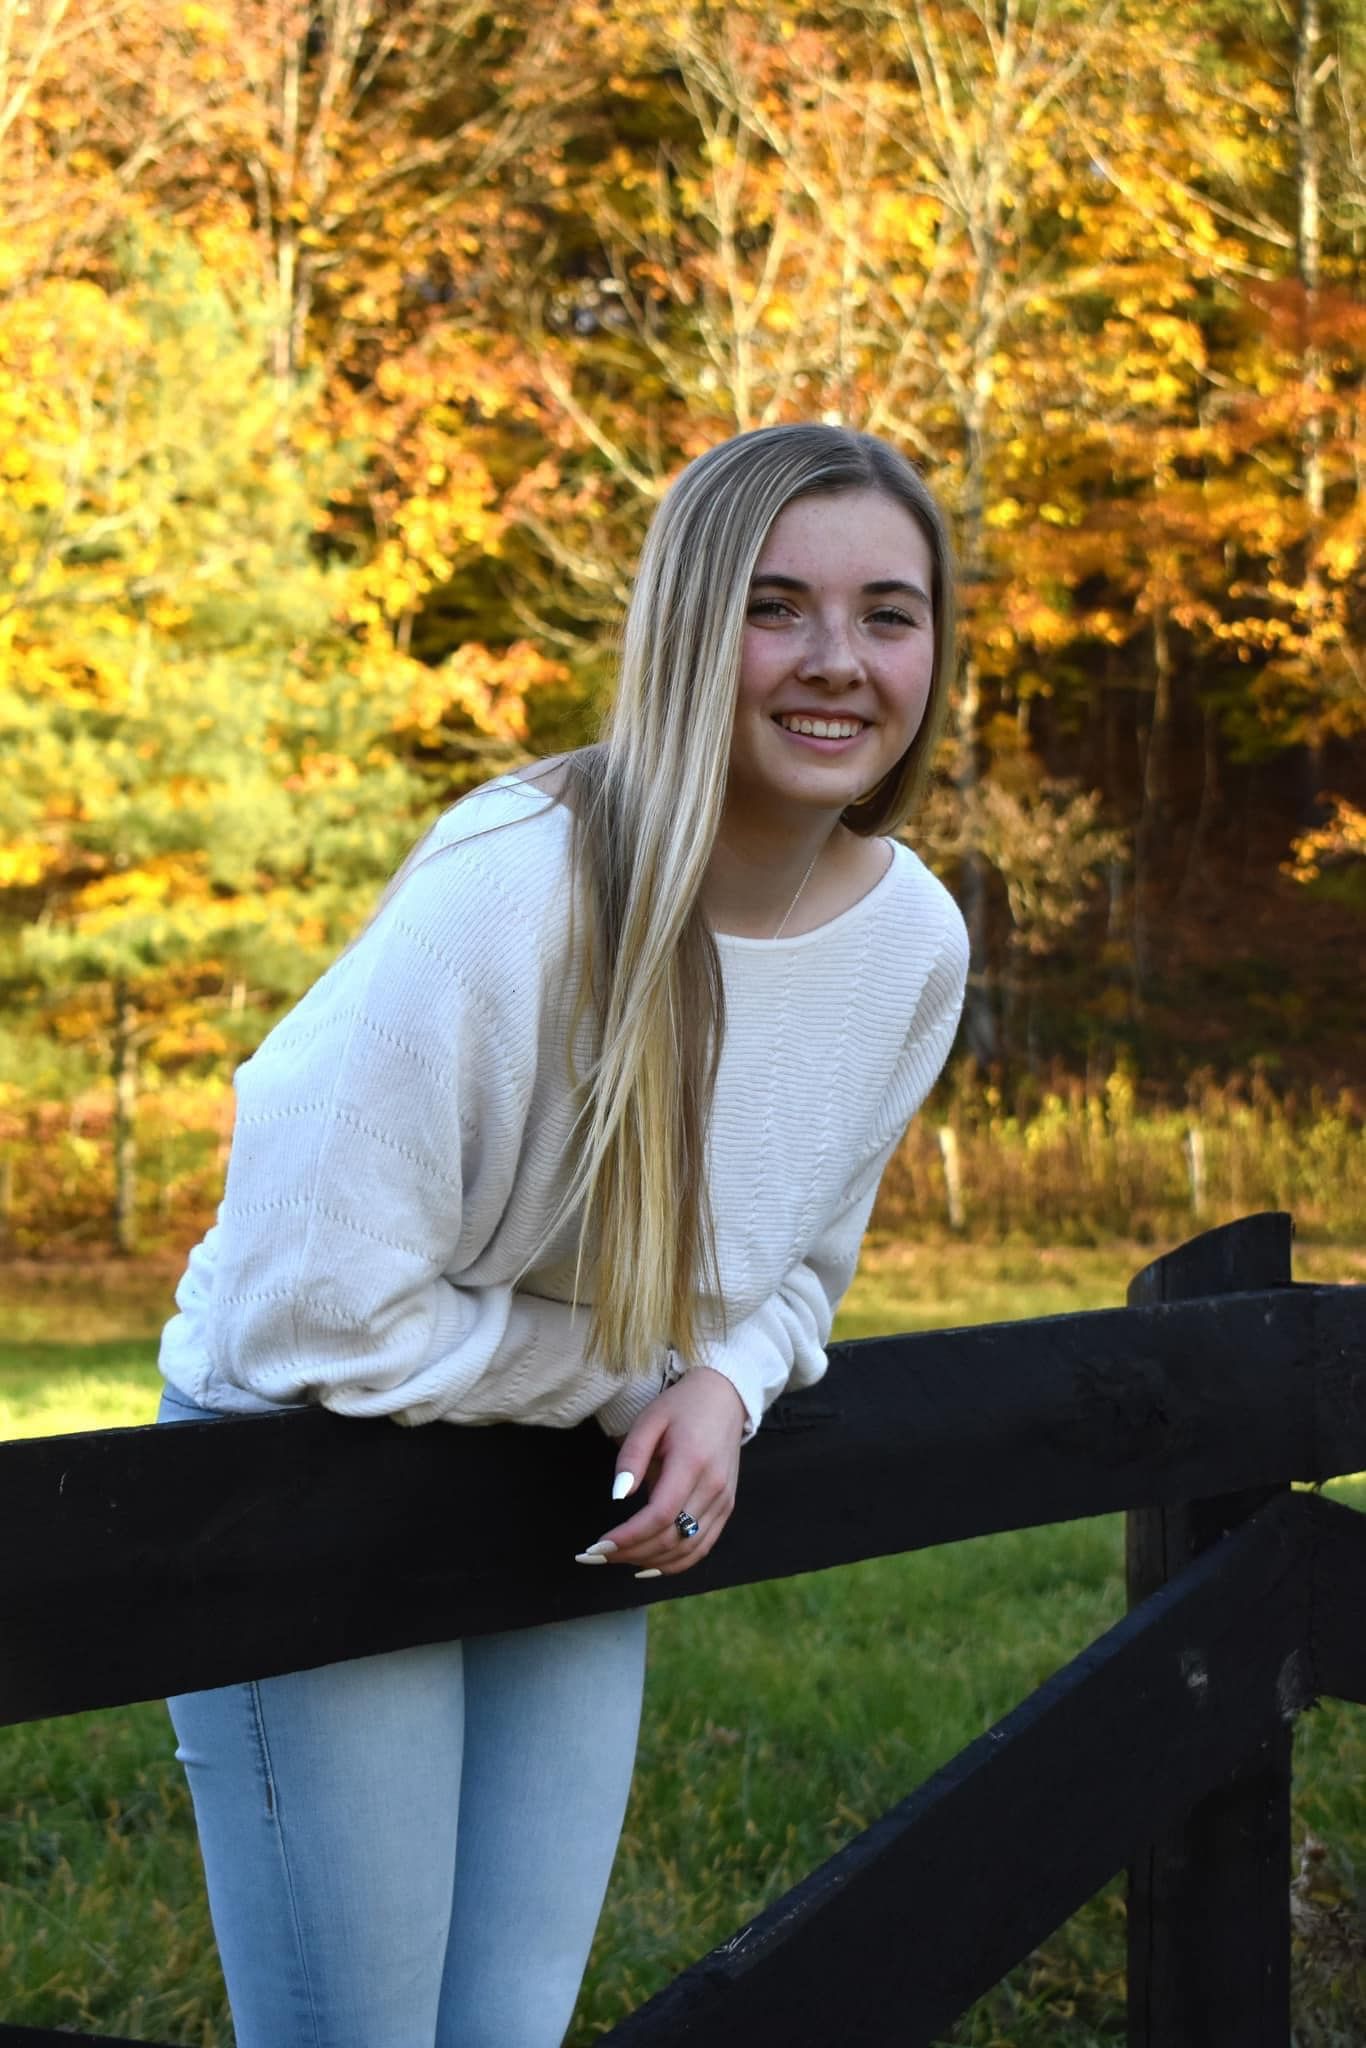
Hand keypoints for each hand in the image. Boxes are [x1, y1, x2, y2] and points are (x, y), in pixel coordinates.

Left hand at [581, 1368, 746, 1576]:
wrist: (724, 1399)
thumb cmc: (682, 1407)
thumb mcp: (649, 1420)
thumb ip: (631, 1458)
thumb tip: (618, 1496)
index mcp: (692, 1463)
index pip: (660, 1515)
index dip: (629, 1536)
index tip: (599, 1544)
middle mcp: (713, 1488)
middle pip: (672, 1538)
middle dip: (631, 1553)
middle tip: (597, 1555)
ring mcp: (724, 1501)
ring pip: (688, 1550)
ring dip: (650, 1561)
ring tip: (617, 1559)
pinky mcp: (726, 1508)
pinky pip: (702, 1546)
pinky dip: (675, 1562)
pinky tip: (649, 1564)